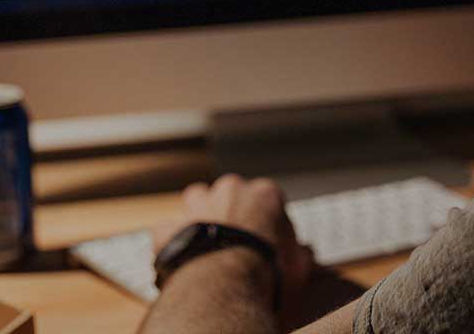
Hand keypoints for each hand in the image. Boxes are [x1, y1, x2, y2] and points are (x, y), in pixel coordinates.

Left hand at [153, 175, 314, 310]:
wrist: (223, 283)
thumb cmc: (266, 272)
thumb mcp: (297, 266)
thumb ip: (299, 254)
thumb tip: (303, 255)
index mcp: (265, 194)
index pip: (270, 199)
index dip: (269, 220)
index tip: (269, 239)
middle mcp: (230, 190)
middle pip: (231, 193)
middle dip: (233, 211)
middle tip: (238, 241)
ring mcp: (197, 205)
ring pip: (197, 199)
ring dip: (201, 215)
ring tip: (208, 242)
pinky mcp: (170, 227)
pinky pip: (169, 230)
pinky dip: (174, 240)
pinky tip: (180, 257)